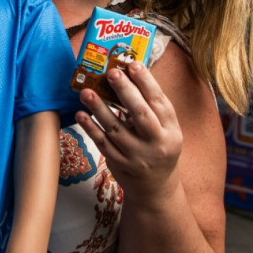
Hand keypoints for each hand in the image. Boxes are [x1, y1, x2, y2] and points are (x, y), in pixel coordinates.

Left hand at [76, 62, 182, 200]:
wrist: (156, 188)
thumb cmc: (158, 148)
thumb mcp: (166, 130)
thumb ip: (151, 108)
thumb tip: (129, 75)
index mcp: (171, 130)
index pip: (160, 102)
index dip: (147, 82)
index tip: (133, 64)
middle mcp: (156, 143)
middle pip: (140, 114)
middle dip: (125, 91)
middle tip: (111, 72)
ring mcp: (136, 156)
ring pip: (116, 129)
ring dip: (99, 108)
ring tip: (86, 91)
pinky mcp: (119, 164)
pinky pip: (102, 143)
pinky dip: (90, 128)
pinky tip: (81, 113)